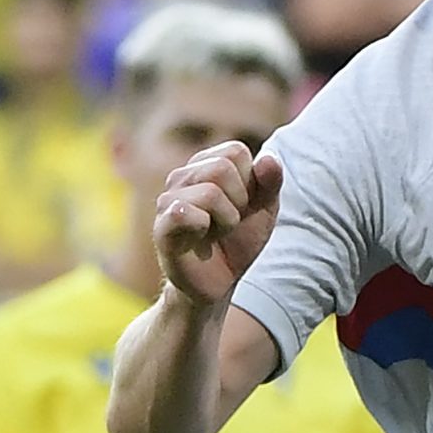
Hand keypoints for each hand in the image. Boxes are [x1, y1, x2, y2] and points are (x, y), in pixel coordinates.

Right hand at [153, 142, 283, 306]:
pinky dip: (205, 228)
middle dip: (239, 201)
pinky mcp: (161, 227)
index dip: (250, 181)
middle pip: (221, 168)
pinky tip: (200, 239)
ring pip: (209, 192)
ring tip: (216, 233)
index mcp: (205, 165)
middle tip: (230, 221)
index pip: (235, 151)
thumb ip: (271, 182)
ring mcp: (167, 201)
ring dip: (226, 220)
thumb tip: (270, 158)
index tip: (244, 203)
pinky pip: (183, 213)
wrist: (221, 281)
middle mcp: (181, 177)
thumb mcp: (264, 209)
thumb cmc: (239, 240)